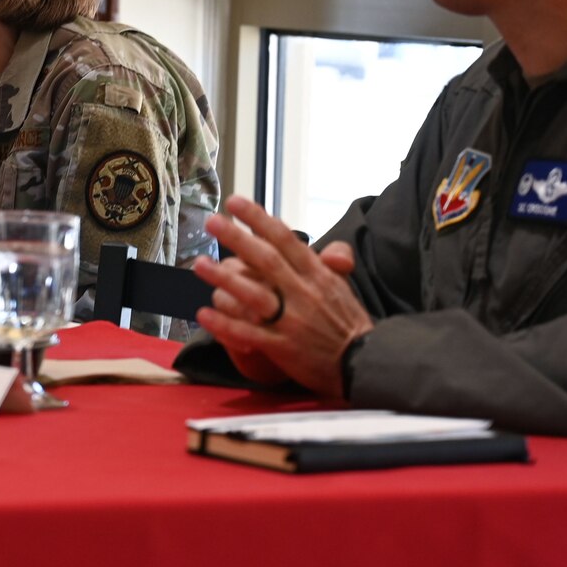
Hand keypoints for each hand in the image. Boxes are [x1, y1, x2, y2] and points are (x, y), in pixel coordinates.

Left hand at [192, 196, 374, 398]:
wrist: (367, 364)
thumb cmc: (349, 323)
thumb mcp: (344, 286)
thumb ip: (332, 262)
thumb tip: (328, 247)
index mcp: (318, 275)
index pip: (285, 240)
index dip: (259, 219)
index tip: (235, 202)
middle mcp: (303, 294)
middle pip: (266, 261)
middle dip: (238, 239)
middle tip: (211, 222)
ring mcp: (292, 322)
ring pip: (254, 295)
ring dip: (224, 279)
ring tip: (199, 263)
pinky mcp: (283, 348)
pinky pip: (249, 334)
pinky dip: (226, 325)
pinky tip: (203, 314)